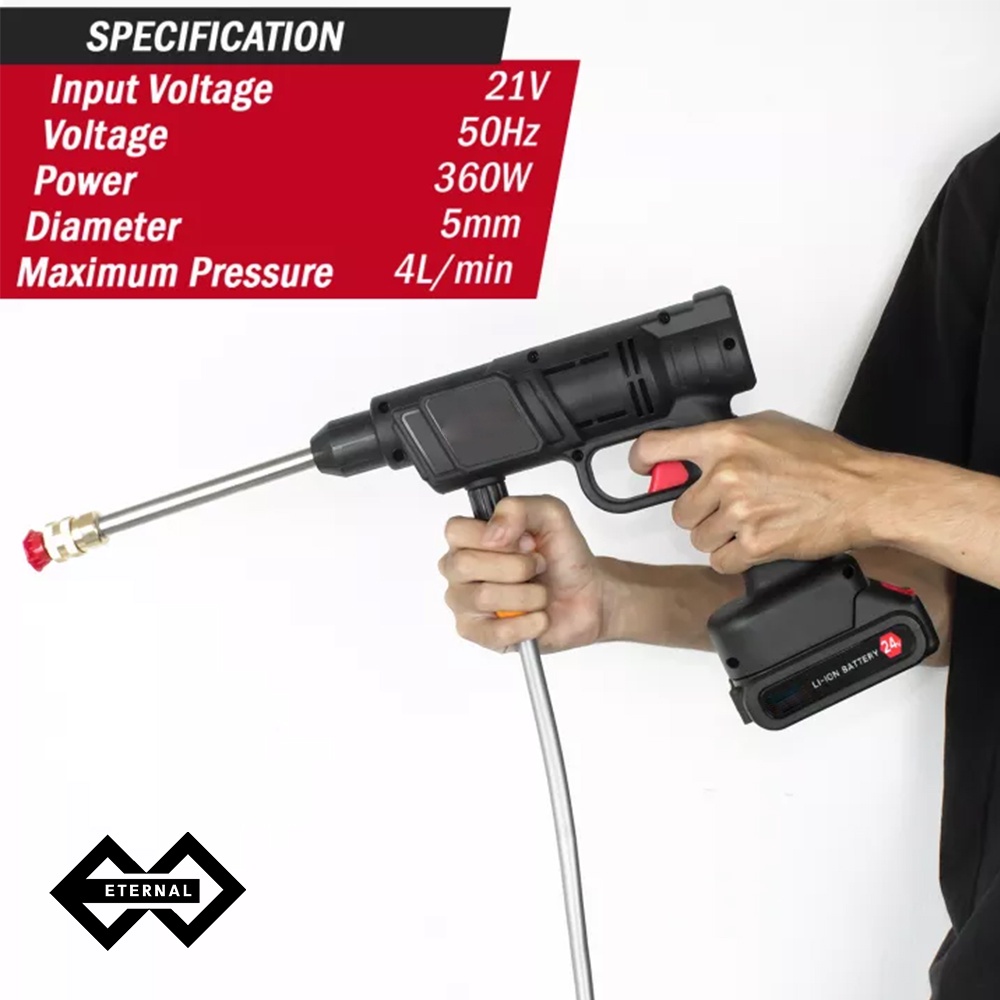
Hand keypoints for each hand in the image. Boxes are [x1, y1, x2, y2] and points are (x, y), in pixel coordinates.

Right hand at [438, 495, 607, 652]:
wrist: (587, 596)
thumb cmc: (563, 558)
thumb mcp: (550, 515)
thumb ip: (517, 508)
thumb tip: (492, 533)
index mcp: (470, 538)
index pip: (455, 531)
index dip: (496, 536)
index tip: (524, 542)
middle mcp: (461, 570)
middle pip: (465, 564)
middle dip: (516, 566)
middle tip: (536, 567)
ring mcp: (465, 603)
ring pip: (484, 596)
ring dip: (528, 595)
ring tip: (539, 593)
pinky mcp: (479, 634)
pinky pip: (494, 632)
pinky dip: (527, 624)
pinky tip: (537, 617)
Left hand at [629, 411, 882, 573]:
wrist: (862, 491)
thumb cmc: (823, 460)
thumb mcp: (768, 428)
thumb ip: (725, 440)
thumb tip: (691, 452)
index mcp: (726, 440)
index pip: (656, 447)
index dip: (644, 461)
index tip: (644, 468)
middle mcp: (727, 474)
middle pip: (678, 509)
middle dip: (700, 512)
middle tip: (730, 505)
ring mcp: (739, 511)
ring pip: (697, 537)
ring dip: (719, 536)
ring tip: (751, 521)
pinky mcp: (755, 544)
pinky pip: (719, 561)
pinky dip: (734, 558)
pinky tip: (756, 541)